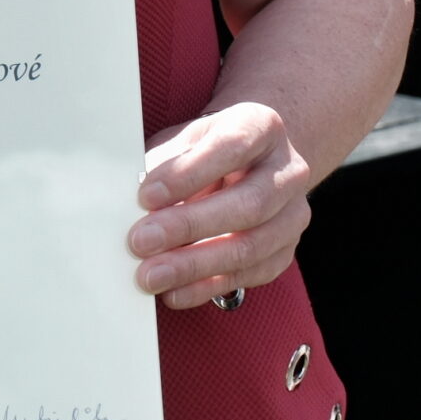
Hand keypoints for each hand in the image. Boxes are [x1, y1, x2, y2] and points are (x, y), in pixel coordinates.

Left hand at [128, 102, 313, 309]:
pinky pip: (248, 276)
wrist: (247, 163)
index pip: (231, 148)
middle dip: (189, 226)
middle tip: (140, 241)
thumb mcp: (184, 140)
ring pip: (251, 247)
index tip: (145, 195)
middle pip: (248, 204)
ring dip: (195, 265)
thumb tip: (128, 199)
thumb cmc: (205, 149)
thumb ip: (163, 164)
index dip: (188, 174)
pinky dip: (207, 287)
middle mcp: (288, 171)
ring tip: (151, 275)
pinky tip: (174, 292)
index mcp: (262, 127)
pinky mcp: (283, 252)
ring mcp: (292, 215)